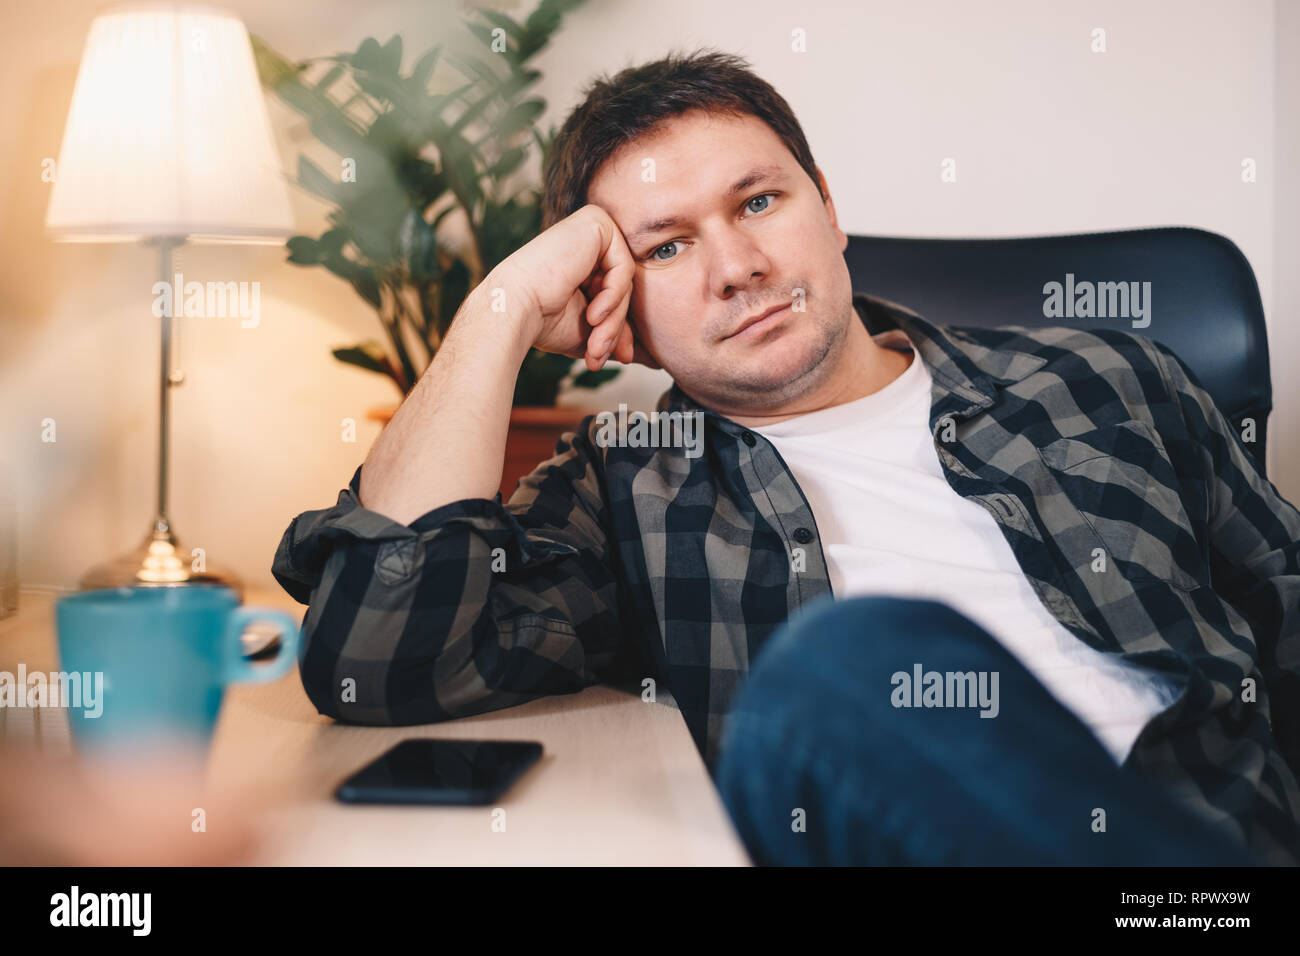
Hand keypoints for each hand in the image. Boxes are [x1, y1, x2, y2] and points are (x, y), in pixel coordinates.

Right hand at [485, 204, 657, 371]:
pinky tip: (593, 314)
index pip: (617, 294)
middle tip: (599, 355)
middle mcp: (589, 240)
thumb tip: (647, 355)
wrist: (513, 310)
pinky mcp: (596, 222)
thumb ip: (616, 333)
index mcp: (584, 261)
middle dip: (615, 328)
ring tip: (595, 345)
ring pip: (625, 281)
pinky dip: (613, 297)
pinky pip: (624, 268)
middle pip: (623, 288)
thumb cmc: (543, 322)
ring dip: (614, 320)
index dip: (618, 328)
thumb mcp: (590, 331)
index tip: (614, 357)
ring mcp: (593, 226)